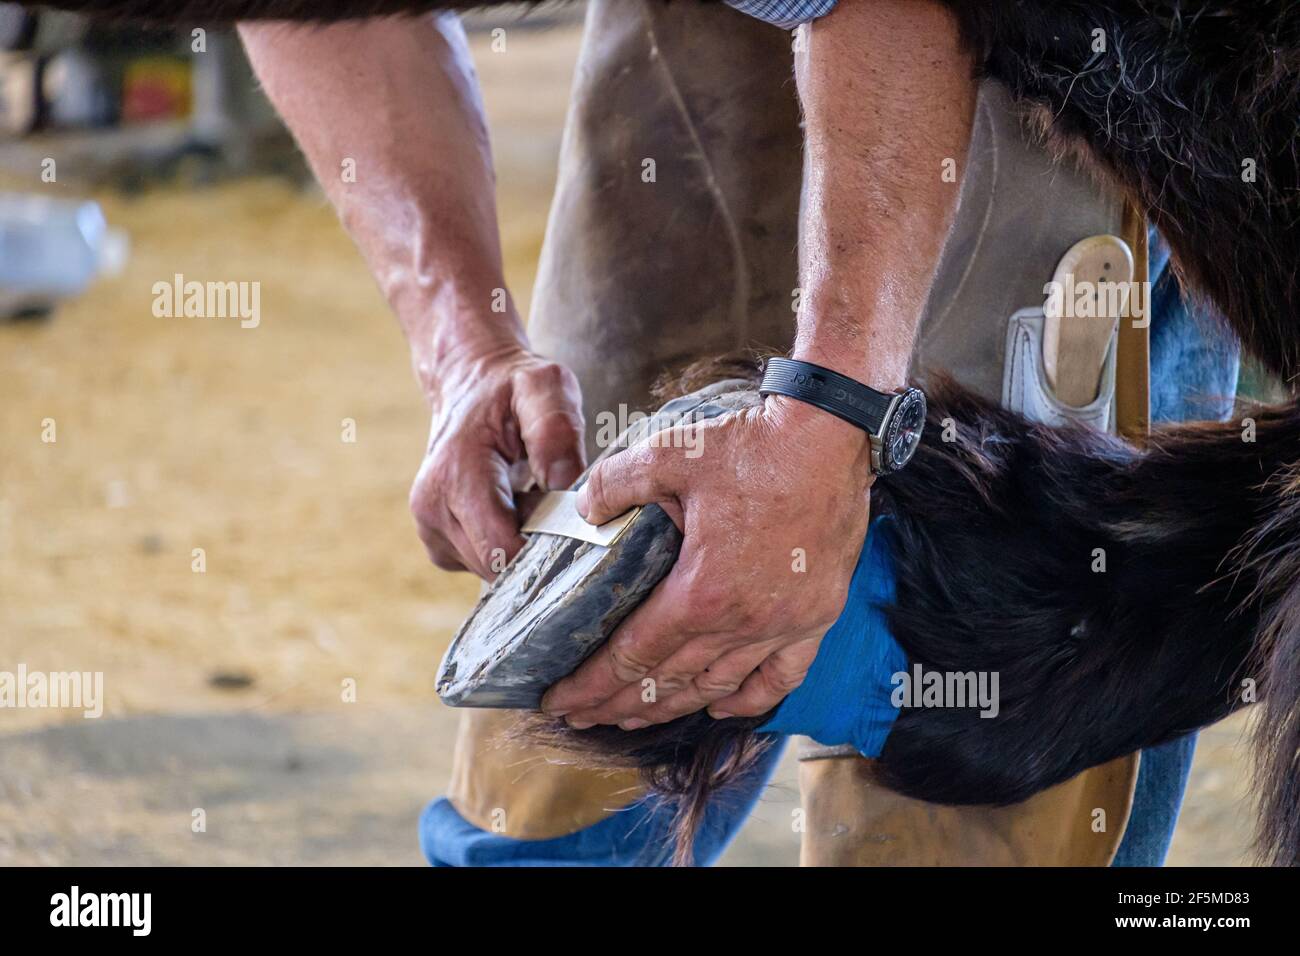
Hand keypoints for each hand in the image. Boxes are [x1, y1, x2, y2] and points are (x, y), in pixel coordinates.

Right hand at [411, 345, 584, 579]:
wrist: (469, 385)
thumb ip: (557, 434)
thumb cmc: (512, 387)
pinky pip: (483, 564)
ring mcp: (430, 529)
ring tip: (531, 499)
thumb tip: (567, 489)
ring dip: (520, 546)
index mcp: (456, 473)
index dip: (545, 546)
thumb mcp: (544, 388)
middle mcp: (432, 507)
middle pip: (498, 565)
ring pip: (491, 570)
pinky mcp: (439, 543)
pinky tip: (514, 510)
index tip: (573, 522)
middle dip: (535, 547)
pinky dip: (505, 546)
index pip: (501, 547)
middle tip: (554, 504)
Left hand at [540, 395, 872, 727]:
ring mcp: (785, 626)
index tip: (560, 703)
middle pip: (667, 682)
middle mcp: (742, 622)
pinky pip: (780, 678)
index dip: (591, 685)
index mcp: (700, 591)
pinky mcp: (817, 618)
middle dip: (617, 704)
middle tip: (582, 716)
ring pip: (717, 686)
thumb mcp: (671, 453)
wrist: (829, 439)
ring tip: (635, 716)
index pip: (632, 657)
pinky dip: (746, 699)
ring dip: (672, 708)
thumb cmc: (753, 447)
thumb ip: (617, 482)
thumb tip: (584, 509)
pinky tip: (719, 705)